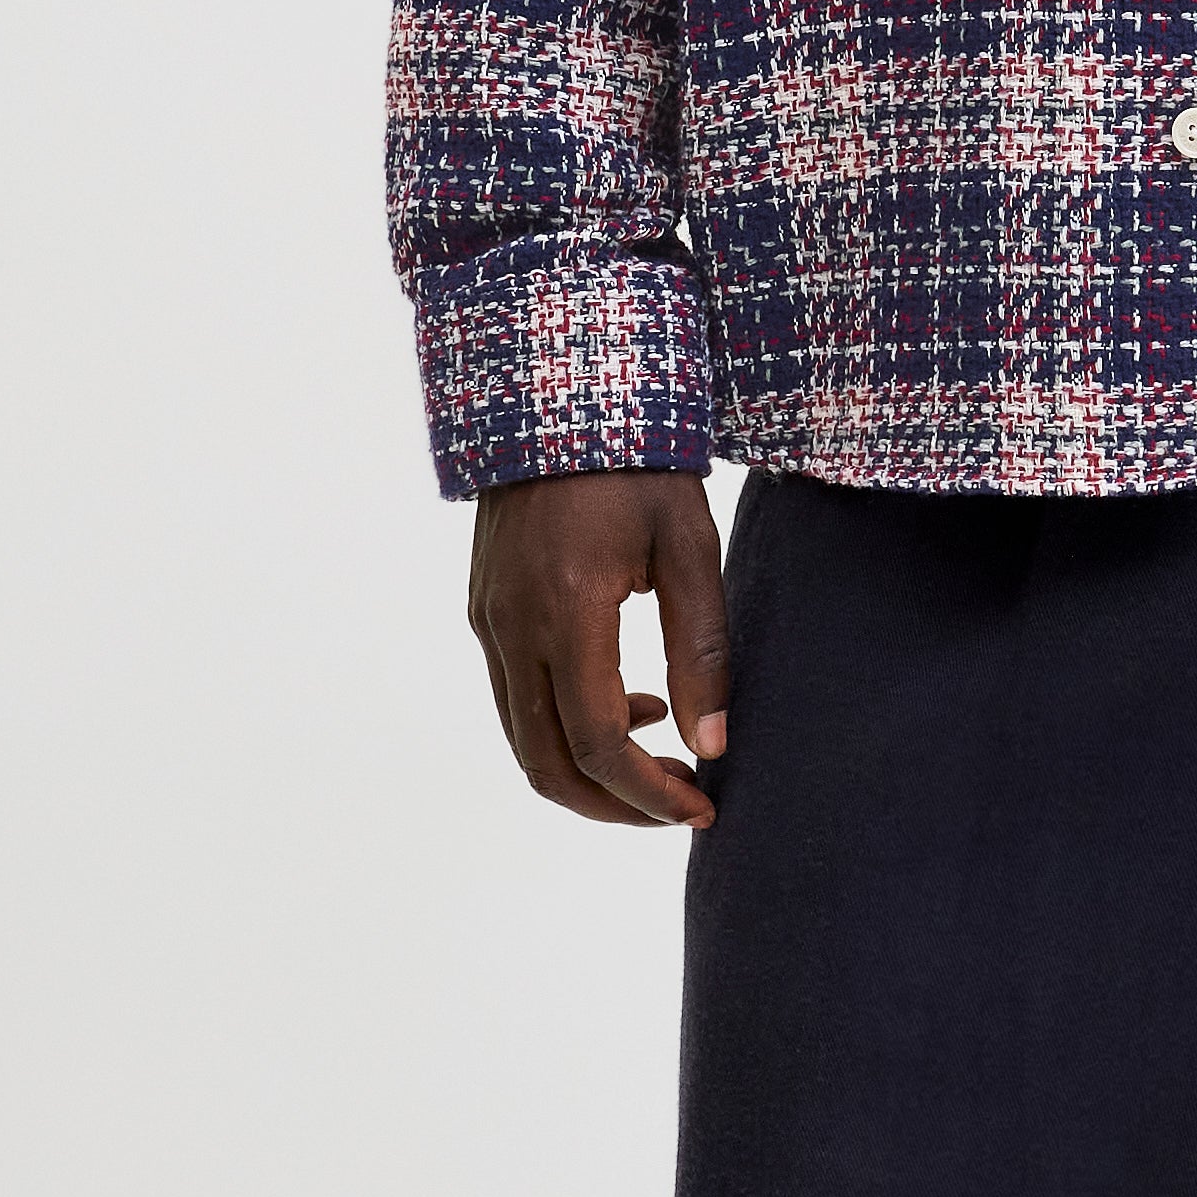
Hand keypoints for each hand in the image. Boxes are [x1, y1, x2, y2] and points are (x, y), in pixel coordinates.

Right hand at [467, 470, 729, 831]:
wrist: (558, 390)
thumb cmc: (637, 461)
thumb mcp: (690, 547)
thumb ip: (702, 650)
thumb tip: (712, 745)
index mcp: (565, 610)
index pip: (597, 742)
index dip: (649, 793)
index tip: (703, 806)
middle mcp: (511, 625)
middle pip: (547, 764)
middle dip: (615, 804)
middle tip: (681, 804)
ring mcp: (489, 619)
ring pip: (523, 739)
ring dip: (589, 770)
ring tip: (663, 756)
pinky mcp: (484, 610)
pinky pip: (515, 699)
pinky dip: (565, 726)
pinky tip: (630, 700)